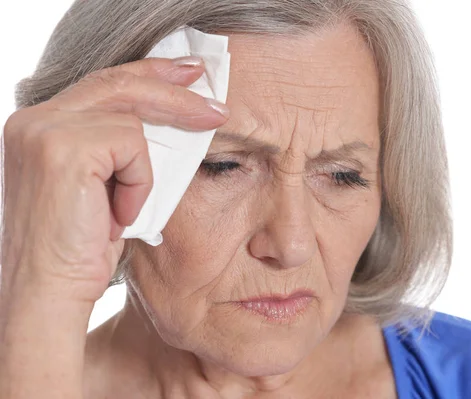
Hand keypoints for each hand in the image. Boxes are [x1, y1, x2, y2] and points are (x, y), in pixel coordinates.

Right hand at [1, 56, 228, 302]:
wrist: (49, 293)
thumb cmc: (80, 247)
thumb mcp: (104, 186)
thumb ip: (118, 148)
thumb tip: (169, 121)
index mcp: (40, 125)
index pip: (103, 85)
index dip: (149, 75)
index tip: (187, 75)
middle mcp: (34, 119)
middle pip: (119, 83)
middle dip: (174, 90)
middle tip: (216, 104)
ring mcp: (44, 129)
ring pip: (131, 117)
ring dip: (145, 170)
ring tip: (125, 210)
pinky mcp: (63, 147)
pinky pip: (131, 146)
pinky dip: (138, 183)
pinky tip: (118, 216)